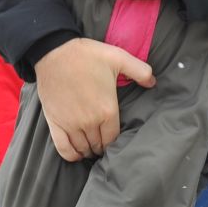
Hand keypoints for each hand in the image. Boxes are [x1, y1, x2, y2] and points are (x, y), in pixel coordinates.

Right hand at [31, 38, 152, 160]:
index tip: (113, 137)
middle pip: (99, 146)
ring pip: (83, 148)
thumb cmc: (86, 55)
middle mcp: (90, 121)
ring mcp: (71, 124)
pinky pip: (64, 148)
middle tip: (102, 141)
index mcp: (107, 110)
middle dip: (102, 146)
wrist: (54, 52)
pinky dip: (71, 155)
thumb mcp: (118, 57)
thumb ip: (140, 70)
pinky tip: (76, 152)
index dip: (114, 141)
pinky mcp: (55, 122)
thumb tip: (153, 82)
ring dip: (89, 150)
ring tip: (91, 146)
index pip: (114, 138)